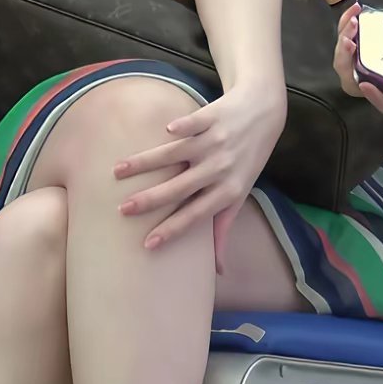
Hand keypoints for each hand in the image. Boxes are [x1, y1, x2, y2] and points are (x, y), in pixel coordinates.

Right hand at [113, 83, 286, 269]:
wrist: (264, 113)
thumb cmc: (248, 159)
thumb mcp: (240, 193)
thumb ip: (224, 228)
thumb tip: (219, 270)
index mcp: (228, 191)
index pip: (195, 215)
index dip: (172, 229)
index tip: (147, 243)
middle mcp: (221, 168)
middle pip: (181, 187)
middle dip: (151, 199)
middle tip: (123, 209)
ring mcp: (216, 142)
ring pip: (177, 154)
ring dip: (147, 162)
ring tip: (118, 170)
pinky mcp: (213, 117)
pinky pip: (195, 123)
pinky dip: (183, 126)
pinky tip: (166, 130)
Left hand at [334, 4, 382, 116]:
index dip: (374, 96)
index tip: (365, 83)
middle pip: (357, 80)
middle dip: (346, 62)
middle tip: (348, 41)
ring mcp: (379, 63)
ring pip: (352, 58)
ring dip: (345, 40)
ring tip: (352, 21)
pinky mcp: (378, 45)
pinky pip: (358, 39)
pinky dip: (352, 26)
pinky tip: (356, 11)